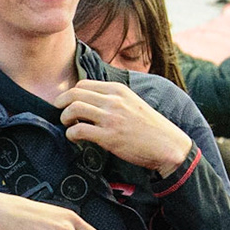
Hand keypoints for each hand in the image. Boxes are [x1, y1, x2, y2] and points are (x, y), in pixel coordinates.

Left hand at [56, 80, 193, 176]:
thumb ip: (112, 98)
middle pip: (73, 94)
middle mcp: (113, 100)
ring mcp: (111, 118)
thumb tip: (87, 100)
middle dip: (61, 104)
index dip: (70, 95)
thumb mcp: (132, 102)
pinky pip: (78, 130)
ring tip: (69, 126)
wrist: (168, 145)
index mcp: (118, 89)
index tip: (68, 105)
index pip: (82, 84)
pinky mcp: (109, 137)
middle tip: (62, 115)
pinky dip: (71, 134)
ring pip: (73, 109)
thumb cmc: (149, 126)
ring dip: (65, 119)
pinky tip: (75, 139)